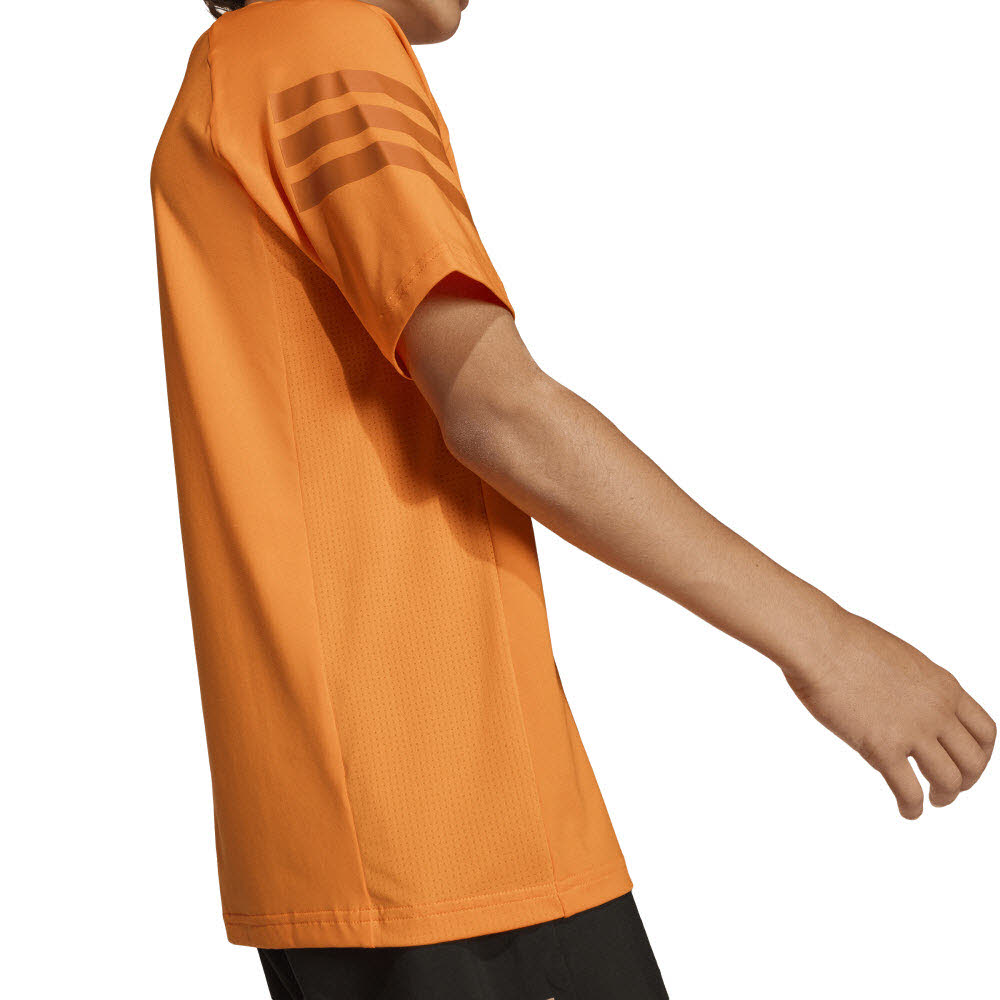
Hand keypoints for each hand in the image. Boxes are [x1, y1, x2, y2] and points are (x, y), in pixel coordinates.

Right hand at [784, 612, 995, 817]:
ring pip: (949, 780)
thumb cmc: (843, 641)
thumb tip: (906, 699)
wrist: (817, 641)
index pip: (984, 731)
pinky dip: (913, 808)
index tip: (965, 762)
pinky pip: (909, 790)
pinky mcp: (881, 747)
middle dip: (966, 781)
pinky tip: (907, 811)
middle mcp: (936, 710)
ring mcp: (911, 730)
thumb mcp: (899, 658)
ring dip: (944, 797)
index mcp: (942, 685)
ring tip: (930, 801)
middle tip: (946, 787)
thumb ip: (914, 684)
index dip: (980, 754)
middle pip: (973, 761)